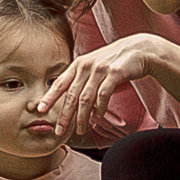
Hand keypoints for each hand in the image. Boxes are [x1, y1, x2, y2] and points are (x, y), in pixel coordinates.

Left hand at [37, 38, 154, 143]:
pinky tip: (98, 116)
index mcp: (78, 64)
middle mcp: (86, 66)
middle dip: (64, 115)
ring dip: (82, 117)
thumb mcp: (93, 66)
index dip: (49, 97)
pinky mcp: (115, 73)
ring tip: (80, 130)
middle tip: (59, 130)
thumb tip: (70, 101)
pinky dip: (99, 108)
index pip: (60, 83)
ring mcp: (100, 69)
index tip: (40, 110)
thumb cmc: (114, 60)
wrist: (139, 49)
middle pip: (71, 95)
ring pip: (86, 98)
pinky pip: (103, 95)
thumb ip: (81, 80)